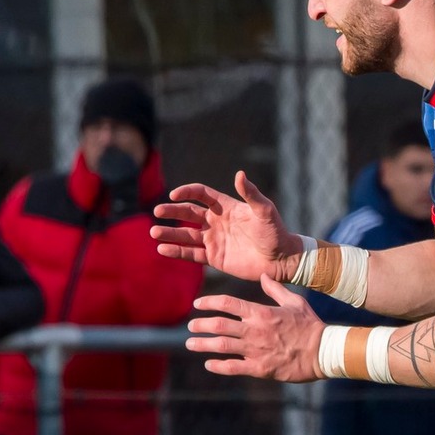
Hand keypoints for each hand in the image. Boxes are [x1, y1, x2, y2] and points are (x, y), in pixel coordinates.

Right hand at [151, 171, 301, 281]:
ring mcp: (214, 240)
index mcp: (226, 207)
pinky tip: (162, 249)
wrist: (281, 260)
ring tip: (154, 232)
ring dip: (170, 233)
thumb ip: (251, 194)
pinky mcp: (214, 258)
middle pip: (188, 213)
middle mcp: (217, 221)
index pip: (201, 194)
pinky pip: (192, 254)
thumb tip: (239, 174)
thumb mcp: (265, 211)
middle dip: (172, 211)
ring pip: (186, 234)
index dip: (187, 192)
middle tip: (157, 211)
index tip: (174, 195)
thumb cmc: (275, 232)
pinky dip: (177, 251)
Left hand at [185, 275, 326, 382]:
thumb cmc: (310, 325)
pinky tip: (209, 364)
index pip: (227, 304)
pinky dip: (218, 366)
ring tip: (190, 344)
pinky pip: (233, 367)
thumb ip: (275, 289)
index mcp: (261, 313)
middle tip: (191, 326)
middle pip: (219, 325)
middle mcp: (254, 330)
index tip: (198, 304)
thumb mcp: (294, 302)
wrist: (322, 351)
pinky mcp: (260, 369)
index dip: (209, 303)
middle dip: (201, 324)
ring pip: (221, 346)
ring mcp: (255, 350)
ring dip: (203, 344)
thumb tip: (263, 276)